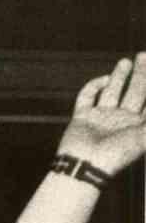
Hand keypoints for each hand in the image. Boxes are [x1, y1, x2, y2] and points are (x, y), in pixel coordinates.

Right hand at [56, 53, 145, 177]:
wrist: (84, 167)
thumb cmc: (117, 155)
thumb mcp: (144, 137)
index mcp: (137, 126)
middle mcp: (120, 120)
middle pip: (134, 92)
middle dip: (140, 74)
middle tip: (143, 55)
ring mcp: (101, 118)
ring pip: (112, 92)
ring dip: (119, 76)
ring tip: (126, 61)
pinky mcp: (82, 117)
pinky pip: (87, 97)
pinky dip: (95, 86)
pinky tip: (105, 80)